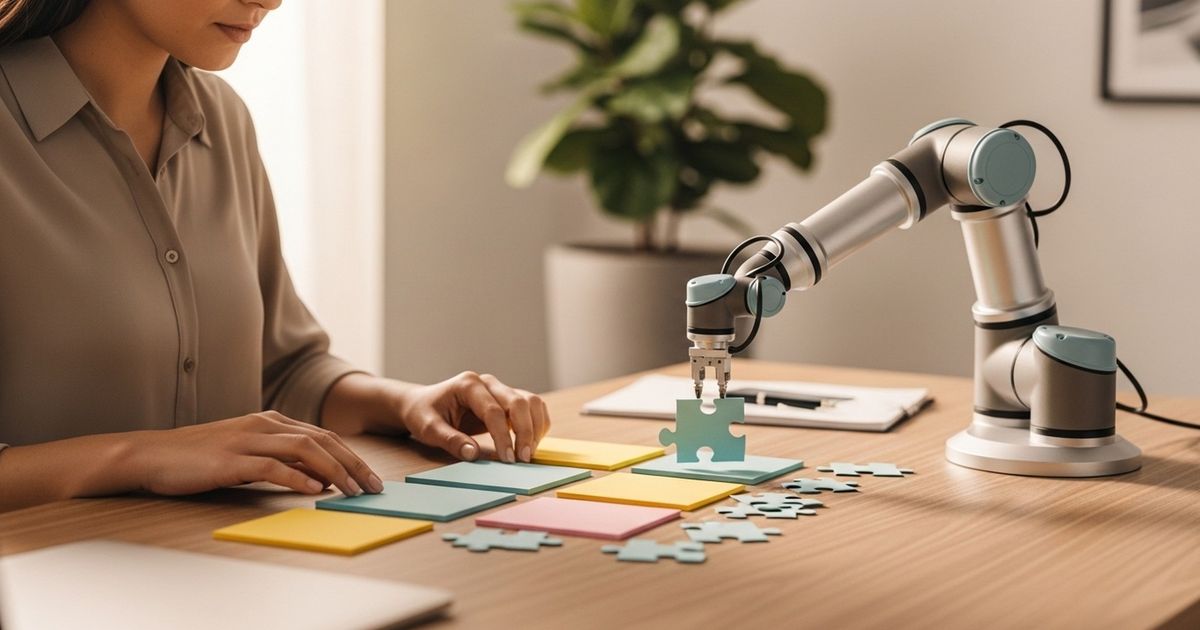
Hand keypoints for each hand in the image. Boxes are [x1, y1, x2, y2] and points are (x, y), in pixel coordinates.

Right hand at [132, 411, 383, 496]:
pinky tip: (315, 490)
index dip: (352, 456)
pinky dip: (297, 478)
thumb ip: (281, 460)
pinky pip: (272, 466)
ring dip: (334, 470)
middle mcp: (264, 425)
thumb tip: (319, 477)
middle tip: (374, 487)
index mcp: (271, 421)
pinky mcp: (230, 459)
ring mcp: (247, 440)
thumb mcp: (248, 454)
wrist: (152, 455)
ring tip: (353, 490)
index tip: (371, 478)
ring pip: (304, 449)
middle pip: (322, 440)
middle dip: (353, 463)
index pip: (324, 436)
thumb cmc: (200, 458)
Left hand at [393, 371, 549, 462]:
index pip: (494, 410)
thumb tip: (472, 454)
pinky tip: (530, 444)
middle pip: (519, 402)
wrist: (422, 404)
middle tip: (523, 459)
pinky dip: (537, 425)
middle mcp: (488, 382)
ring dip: (536, 428)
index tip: (508, 460)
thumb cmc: (423, 414)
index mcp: (468, 384)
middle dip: (525, 432)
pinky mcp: (507, 400)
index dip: (503, 436)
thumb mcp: (427, 428)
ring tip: (528, 453)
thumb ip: (450, 440)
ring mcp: (500, 389)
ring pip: (532, 402)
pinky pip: (532, 408)